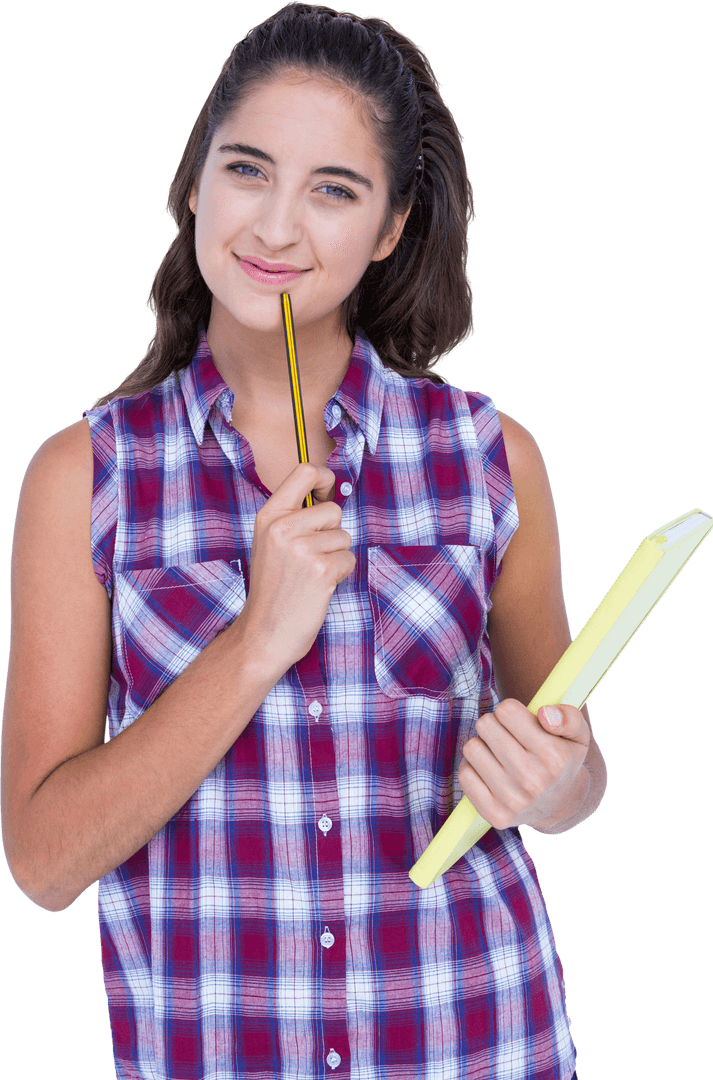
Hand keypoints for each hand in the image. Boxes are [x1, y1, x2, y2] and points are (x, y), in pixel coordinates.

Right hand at [239, 462, 355, 674]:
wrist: (262, 635)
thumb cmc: (272, 591)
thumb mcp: (270, 544)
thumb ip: (293, 518)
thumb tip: (327, 495)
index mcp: (269, 517)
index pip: (305, 471)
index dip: (325, 478)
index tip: (325, 494)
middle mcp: (283, 528)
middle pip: (333, 510)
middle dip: (331, 533)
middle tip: (310, 558)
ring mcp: (302, 549)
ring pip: (344, 537)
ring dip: (336, 557)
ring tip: (311, 576)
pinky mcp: (321, 570)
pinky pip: (349, 560)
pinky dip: (340, 575)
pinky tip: (319, 589)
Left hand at [457, 698, 590, 829]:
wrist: (559, 806)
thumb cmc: (562, 760)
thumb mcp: (577, 735)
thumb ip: (569, 717)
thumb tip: (544, 714)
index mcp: (554, 756)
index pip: (507, 711)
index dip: (511, 710)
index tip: (518, 721)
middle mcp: (533, 780)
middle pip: (485, 725)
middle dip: (494, 725)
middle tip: (507, 736)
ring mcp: (512, 800)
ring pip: (472, 748)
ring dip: (482, 745)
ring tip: (498, 753)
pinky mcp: (494, 814)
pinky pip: (465, 774)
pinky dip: (473, 766)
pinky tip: (489, 770)